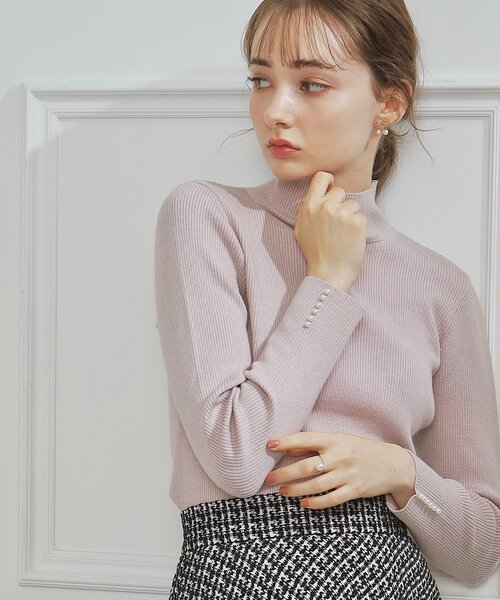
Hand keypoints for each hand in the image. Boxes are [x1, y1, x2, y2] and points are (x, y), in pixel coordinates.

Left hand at [265, 431, 415, 509]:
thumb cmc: (360, 449)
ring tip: (282, 491)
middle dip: (285, 472)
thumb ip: (315, 444)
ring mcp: (348, 474)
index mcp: (334, 440)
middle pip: (307, 466)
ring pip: (316, 484)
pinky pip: (332, 499)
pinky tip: (303, 503)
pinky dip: (316, 502)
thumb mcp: (339, 440)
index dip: (286, 441)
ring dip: (296, 489)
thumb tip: (289, 448)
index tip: (270, 444)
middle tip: (269, 478)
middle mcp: (340, 456)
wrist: (393, 463)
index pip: (306, 439)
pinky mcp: (355, 490)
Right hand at [294, 172, 367, 290]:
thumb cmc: (315, 254)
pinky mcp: (357, 222)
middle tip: (337, 222)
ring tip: (343, 234)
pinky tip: (350, 239)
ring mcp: (342, 214)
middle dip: (340, 203)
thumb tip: (312, 196)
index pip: (321, 177)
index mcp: (309, 206)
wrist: (329, 274)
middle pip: (340, 191)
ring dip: (351, 216)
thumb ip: (305, 210)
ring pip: (353, 204)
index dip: (329, 182)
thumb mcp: (300, 230)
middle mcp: (325, 207)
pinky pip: (361, 216)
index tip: (331, 190)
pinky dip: (359, 227)